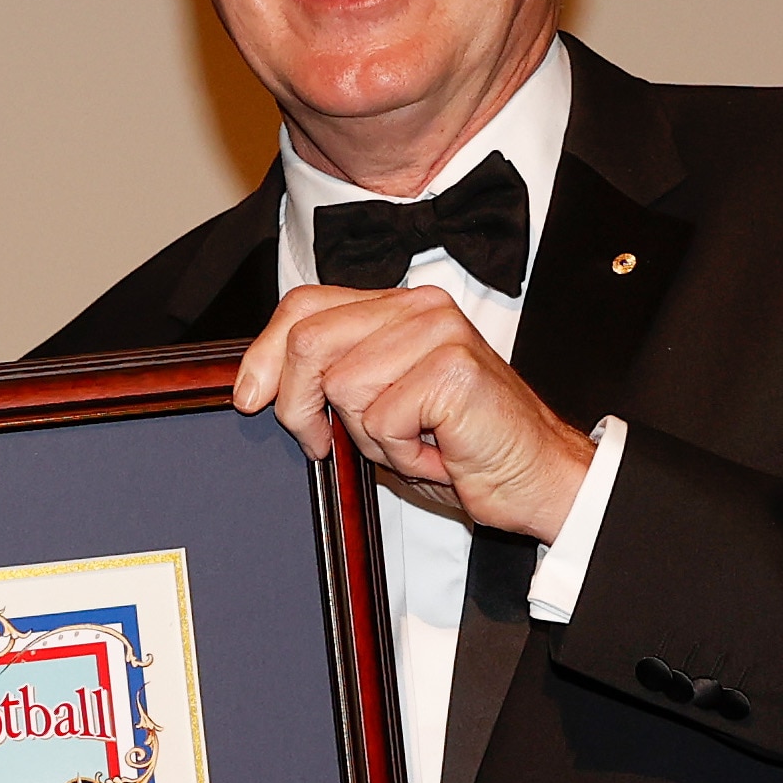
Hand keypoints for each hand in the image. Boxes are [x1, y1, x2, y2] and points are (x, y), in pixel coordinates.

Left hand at [235, 283, 593, 541]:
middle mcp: (418, 307)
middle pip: (309, 340)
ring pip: (343, 386)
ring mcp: (438, 332)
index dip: (264, 353)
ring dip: (367, 437)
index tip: (249, 399)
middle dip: (297, 404)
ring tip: (412, 442)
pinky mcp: (453, 368)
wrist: (533, 476)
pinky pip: (381, 419)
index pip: (305, 306)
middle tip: (321, 443)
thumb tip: (262, 385)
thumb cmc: (459, 447)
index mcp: (397, 307)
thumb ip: (333, 381)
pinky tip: (437, 451)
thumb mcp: (379, 409)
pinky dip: (401, 454)